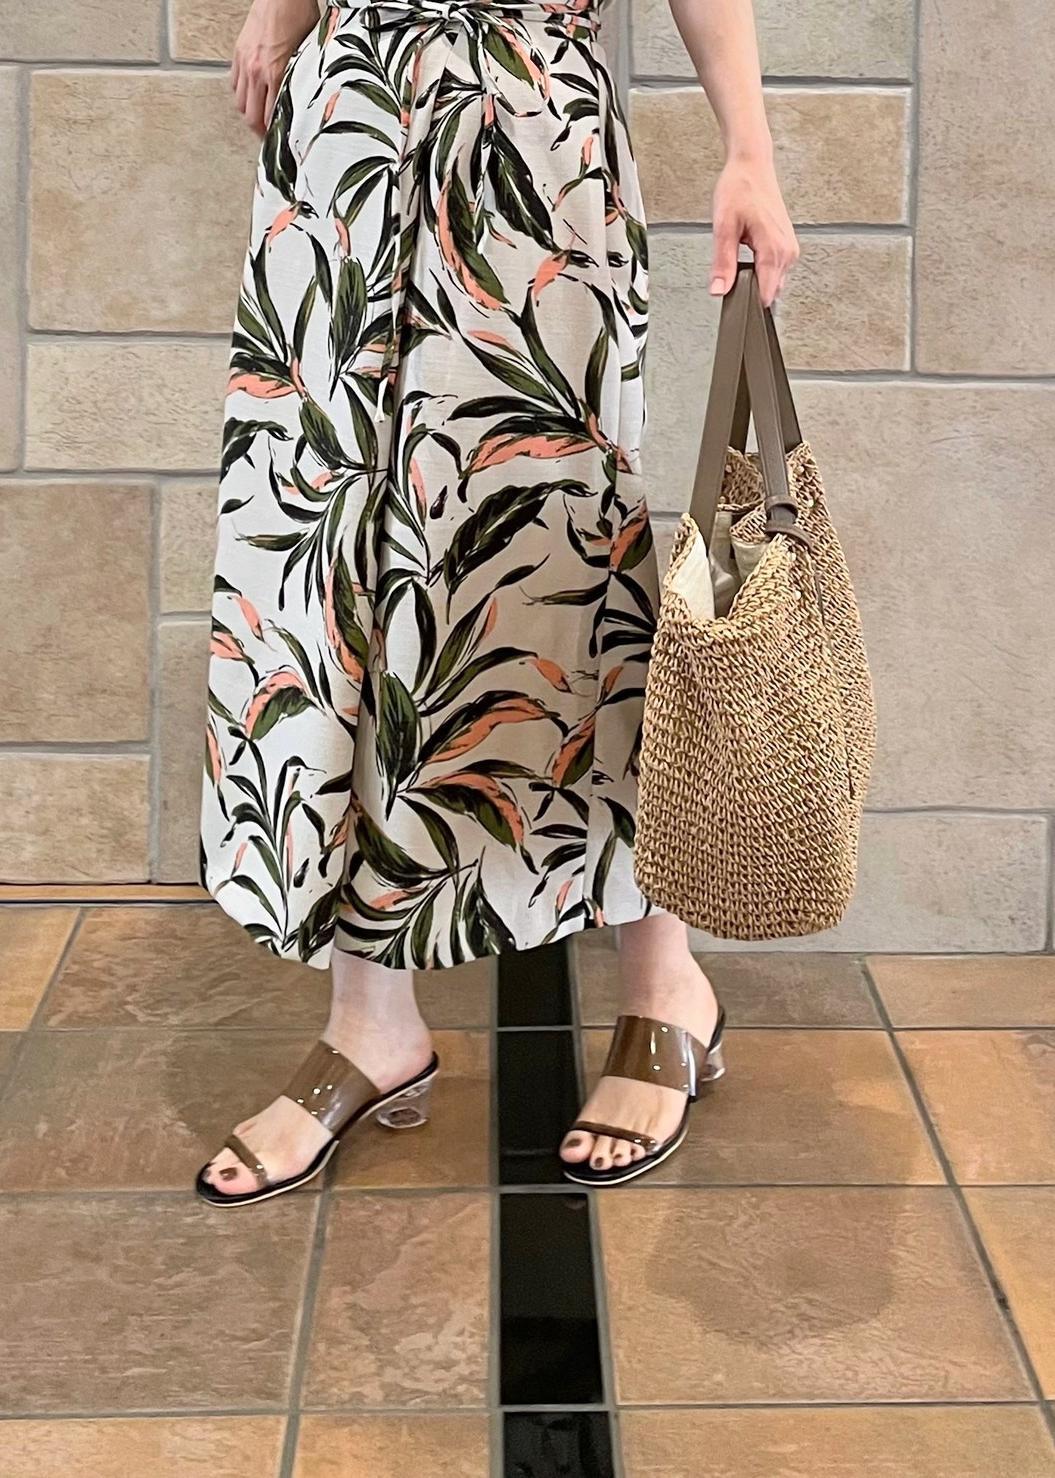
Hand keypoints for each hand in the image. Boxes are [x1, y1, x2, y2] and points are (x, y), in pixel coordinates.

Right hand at [232, 0, 319, 135]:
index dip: (274, 135)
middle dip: (259, 132)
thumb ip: (302, 80)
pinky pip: (234, 83)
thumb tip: (305, 102)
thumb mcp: (309, 54)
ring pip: (240, 102)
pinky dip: (241, 94)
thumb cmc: (298, 16)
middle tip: (268, 138)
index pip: (270, 118)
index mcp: (276, 74)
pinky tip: (252, 95)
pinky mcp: (238, 52)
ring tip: (260, 118)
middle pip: (251, 116)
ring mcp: (245, 62)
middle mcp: (257, 71)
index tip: (280, 143)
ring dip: (249, 113)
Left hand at [709, 155, 798, 306]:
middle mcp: (788, 252)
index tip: (733, 301)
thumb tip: (719, 290)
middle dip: (749, 290)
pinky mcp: (787, 246)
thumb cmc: (740, 188)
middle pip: (769, 292)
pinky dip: (760, 269)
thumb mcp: (723, 227)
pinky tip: (748, 252)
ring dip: (754, 278)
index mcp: (774, 249)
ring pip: (772, 283)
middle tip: (730, 271)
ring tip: (739, 255)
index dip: (747, 303)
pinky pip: (774, 271)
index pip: (766, 296)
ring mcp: (790, 249)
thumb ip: (722, 263)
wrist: (752, 165)